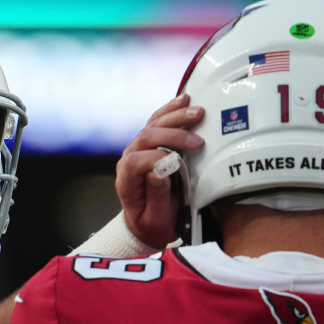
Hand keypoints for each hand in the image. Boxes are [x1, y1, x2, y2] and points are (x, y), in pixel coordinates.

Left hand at [115, 94, 203, 248]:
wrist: (147, 222)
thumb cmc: (152, 223)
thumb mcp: (156, 218)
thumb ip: (156, 194)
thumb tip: (159, 170)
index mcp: (126, 180)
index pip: (135, 161)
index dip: (155, 159)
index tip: (178, 164)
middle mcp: (129, 160)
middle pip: (145, 137)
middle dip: (172, 135)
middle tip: (197, 140)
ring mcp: (139, 149)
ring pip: (152, 125)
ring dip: (174, 116)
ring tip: (196, 111)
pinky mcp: (150, 144)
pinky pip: (158, 122)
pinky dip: (170, 110)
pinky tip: (183, 101)